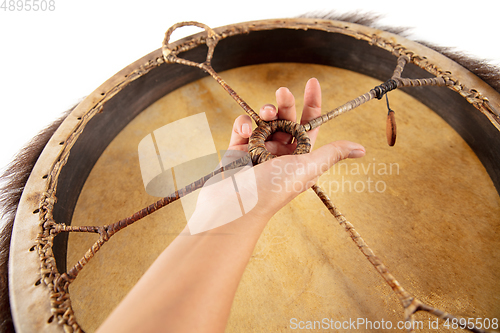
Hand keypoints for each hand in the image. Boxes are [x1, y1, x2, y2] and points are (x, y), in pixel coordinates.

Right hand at [225, 78, 365, 219]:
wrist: (235, 205)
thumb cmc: (274, 189)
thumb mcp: (308, 168)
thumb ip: (333, 152)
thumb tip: (363, 149)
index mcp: (300, 155)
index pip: (309, 124)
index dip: (312, 102)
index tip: (312, 82)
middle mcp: (280, 151)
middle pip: (286, 117)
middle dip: (286, 102)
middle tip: (283, 91)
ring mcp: (258, 148)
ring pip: (264, 119)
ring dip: (265, 110)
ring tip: (265, 112)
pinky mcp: (238, 148)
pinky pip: (242, 126)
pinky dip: (243, 123)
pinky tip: (245, 130)